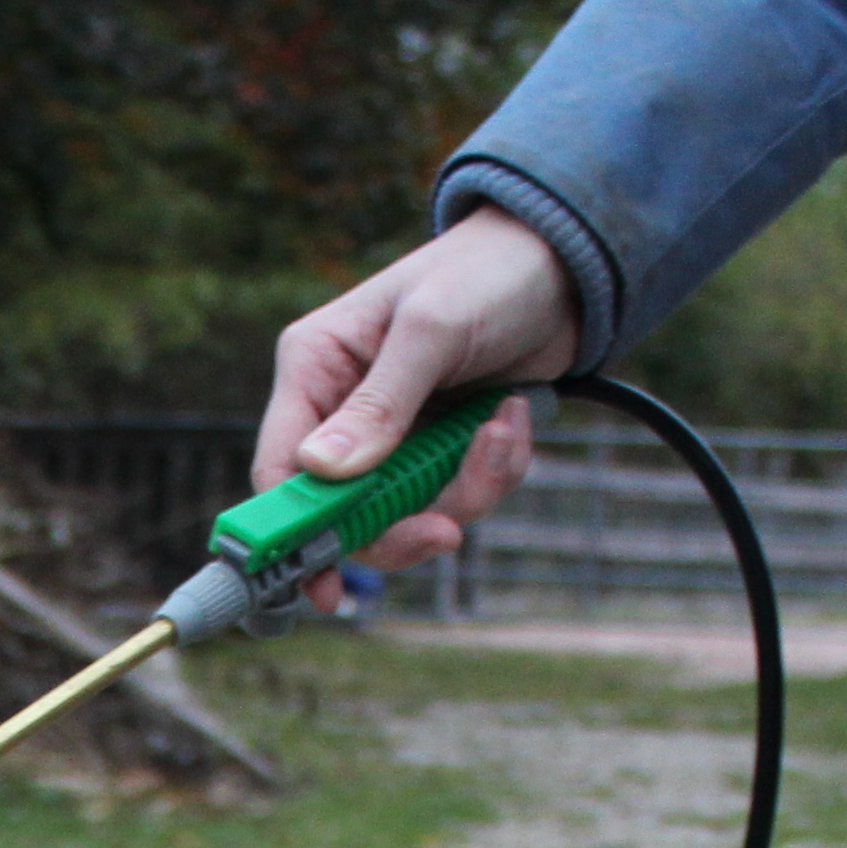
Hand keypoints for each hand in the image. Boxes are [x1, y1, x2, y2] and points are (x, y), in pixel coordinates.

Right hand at [252, 212, 581, 589]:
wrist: (564, 263)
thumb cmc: (486, 272)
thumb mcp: (431, 330)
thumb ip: (380, 405)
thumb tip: (320, 472)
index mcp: (316, 368)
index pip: (281, 468)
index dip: (294, 533)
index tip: (323, 584)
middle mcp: (344, 407)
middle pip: (346, 511)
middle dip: (403, 524)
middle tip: (448, 531)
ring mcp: (395, 432)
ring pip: (410, 510)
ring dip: (467, 486)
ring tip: (504, 429)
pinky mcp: (442, 445)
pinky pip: (457, 493)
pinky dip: (494, 469)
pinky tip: (513, 418)